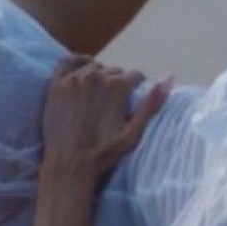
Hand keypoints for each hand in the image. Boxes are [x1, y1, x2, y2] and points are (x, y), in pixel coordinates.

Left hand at [41, 55, 172, 181]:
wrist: (68, 164)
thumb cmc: (104, 153)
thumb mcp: (133, 133)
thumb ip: (151, 105)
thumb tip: (170, 78)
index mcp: (116, 87)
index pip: (134, 76)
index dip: (136, 88)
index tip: (132, 100)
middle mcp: (95, 76)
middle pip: (114, 71)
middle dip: (118, 84)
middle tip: (114, 102)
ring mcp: (73, 79)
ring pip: (94, 67)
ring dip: (99, 76)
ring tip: (98, 93)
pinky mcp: (56, 84)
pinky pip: (68, 61)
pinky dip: (77, 63)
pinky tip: (81, 72)